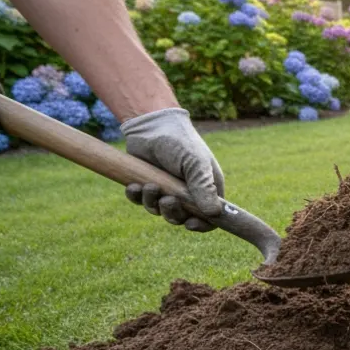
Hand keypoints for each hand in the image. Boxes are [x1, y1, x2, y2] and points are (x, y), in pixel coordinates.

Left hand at [119, 108, 224, 231]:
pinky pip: (141, 201)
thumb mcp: (195, 163)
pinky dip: (137, 198)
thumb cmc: (180, 141)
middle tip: (166, 200)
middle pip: (183, 218)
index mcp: (207, 187)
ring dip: (152, 203)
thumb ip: (204, 188)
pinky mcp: (147, 185)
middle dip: (173, 213)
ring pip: (160, 211)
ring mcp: (167, 189)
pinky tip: (134, 186)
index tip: (189, 224)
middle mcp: (188, 192)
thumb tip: (215, 214)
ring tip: (148, 186)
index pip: (210, 216)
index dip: (202, 225)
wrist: (151, 124)